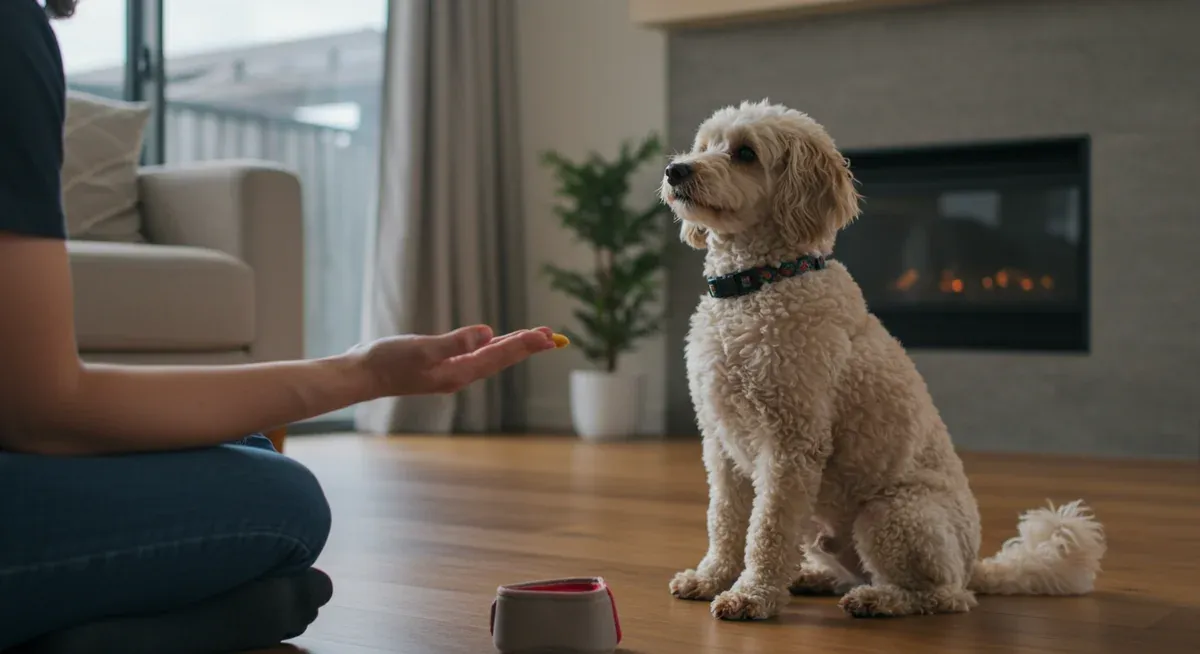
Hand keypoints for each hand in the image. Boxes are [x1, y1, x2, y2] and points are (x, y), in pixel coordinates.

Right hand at [349, 325, 557, 397]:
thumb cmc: (386, 362)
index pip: (499, 355)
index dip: (524, 344)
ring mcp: (450, 372)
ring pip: (490, 358)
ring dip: (512, 346)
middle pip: (501, 358)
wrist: (360, 376)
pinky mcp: (440, 366)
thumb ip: (455, 342)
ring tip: (534, 338)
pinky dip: (492, 347)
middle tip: (552, 336)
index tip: (546, 337)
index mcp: (458, 372)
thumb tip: (487, 334)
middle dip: (526, 346)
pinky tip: (495, 342)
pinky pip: (475, 356)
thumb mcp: (422, 348)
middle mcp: (459, 375)